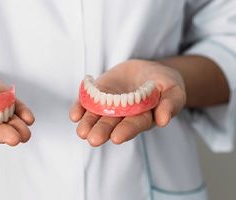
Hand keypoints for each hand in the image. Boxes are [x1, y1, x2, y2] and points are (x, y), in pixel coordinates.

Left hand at [69, 59, 185, 145]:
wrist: (146, 70)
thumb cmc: (163, 82)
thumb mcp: (173, 89)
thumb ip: (170, 103)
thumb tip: (164, 120)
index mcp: (142, 118)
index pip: (134, 125)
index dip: (126, 131)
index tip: (117, 137)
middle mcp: (122, 116)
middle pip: (111, 124)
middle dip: (102, 131)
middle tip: (93, 139)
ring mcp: (108, 106)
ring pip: (96, 117)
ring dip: (88, 124)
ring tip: (82, 132)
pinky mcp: (97, 96)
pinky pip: (86, 103)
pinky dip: (79, 109)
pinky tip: (74, 115)